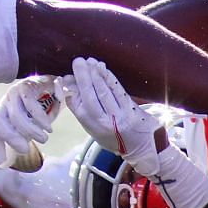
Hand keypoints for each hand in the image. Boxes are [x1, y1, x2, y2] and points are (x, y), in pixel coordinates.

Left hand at [0, 76, 61, 156]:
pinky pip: (31, 105)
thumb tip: (2, 164)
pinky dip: (41, 120)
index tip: (1, 160)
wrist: (54, 85)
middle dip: (10, 139)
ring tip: (44, 138)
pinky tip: (48, 127)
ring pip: (16, 116)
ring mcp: (14, 92)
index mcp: (1, 113)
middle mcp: (4, 102)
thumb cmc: (39, 109)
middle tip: (25, 150)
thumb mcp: (27, 126)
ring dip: (31, 131)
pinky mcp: (27, 84)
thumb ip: (17, 141)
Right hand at [62, 57, 163, 174]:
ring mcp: (119, 116)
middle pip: (91, 96)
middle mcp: (104, 122)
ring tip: (90, 62)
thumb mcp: (91, 127)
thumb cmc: (111, 135)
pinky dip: (109, 78)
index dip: (73, 88)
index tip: (68, 75)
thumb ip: (79, 107)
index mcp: (92, 125)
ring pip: (104, 92)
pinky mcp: (130, 109)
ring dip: (96, 75)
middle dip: (83, 77)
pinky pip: (118, 91)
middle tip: (78, 61)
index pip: (78, 104)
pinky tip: (103, 69)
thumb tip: (69, 83)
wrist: (140, 146)